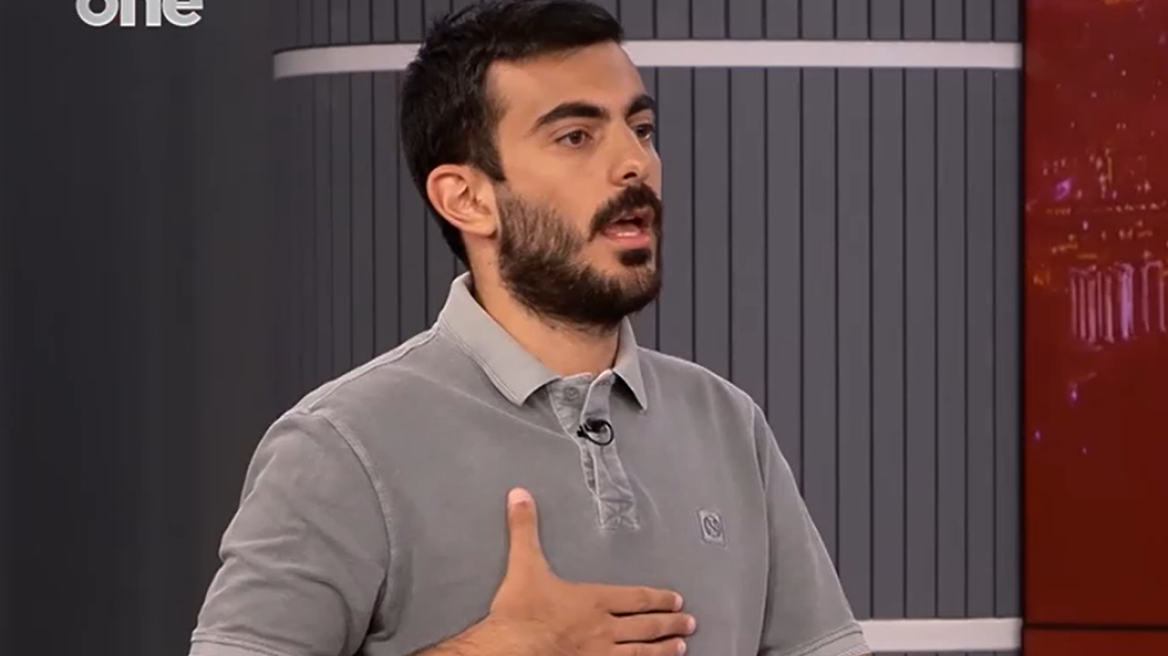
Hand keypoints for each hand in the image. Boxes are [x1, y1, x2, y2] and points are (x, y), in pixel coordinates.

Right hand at [483, 488, 695, 655]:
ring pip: (642, 653)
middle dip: (670, 623)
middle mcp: (603, 628)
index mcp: (594, 600)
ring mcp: (599, 655)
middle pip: (646, 626)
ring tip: (680, 647)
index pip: (636, 598)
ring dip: (664, 649)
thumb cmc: (519, 613)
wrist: (508, 649)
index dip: (659, 598)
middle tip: (688, 622)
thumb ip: (524, 528)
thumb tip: (520, 496)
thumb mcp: (523, 564)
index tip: (675, 599)